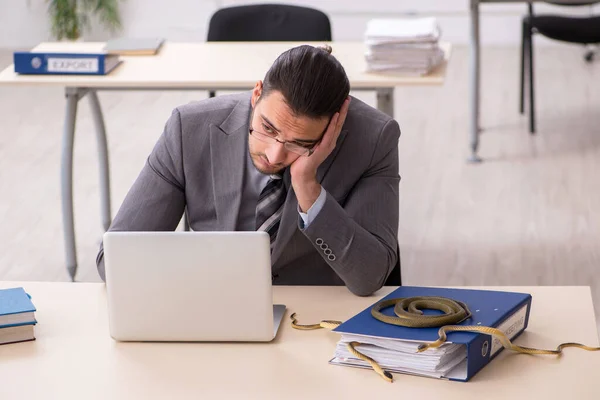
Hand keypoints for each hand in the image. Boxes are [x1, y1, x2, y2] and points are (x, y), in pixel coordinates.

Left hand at [291, 97, 350, 211]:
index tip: (342, 99)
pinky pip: (328, 134)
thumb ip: (310, 133)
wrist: (301, 174)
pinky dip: (332, 125)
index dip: (340, 111)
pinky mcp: (322, 148)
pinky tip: (335, 115)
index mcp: (328, 139)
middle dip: (343, 110)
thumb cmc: (302, 158)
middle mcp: (330, 141)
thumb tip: (304, 120)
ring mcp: (327, 145)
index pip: (336, 122)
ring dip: (341, 114)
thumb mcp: (308, 142)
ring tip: (344, 103)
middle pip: (339, 122)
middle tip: (347, 97)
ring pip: (336, 126)